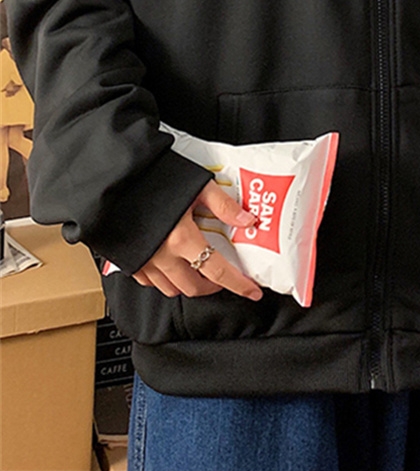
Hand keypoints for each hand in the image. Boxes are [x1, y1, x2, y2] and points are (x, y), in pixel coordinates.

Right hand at [132, 179, 262, 299]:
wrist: (118, 179)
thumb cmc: (154, 178)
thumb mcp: (197, 185)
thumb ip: (223, 205)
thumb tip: (247, 220)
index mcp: (182, 238)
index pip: (217, 271)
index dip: (238, 285)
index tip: (251, 292)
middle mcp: (162, 255)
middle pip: (194, 287)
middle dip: (213, 287)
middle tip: (223, 276)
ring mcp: (144, 261)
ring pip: (171, 289)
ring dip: (189, 285)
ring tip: (198, 270)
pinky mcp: (129, 261)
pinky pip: (150, 282)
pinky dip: (165, 280)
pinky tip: (172, 265)